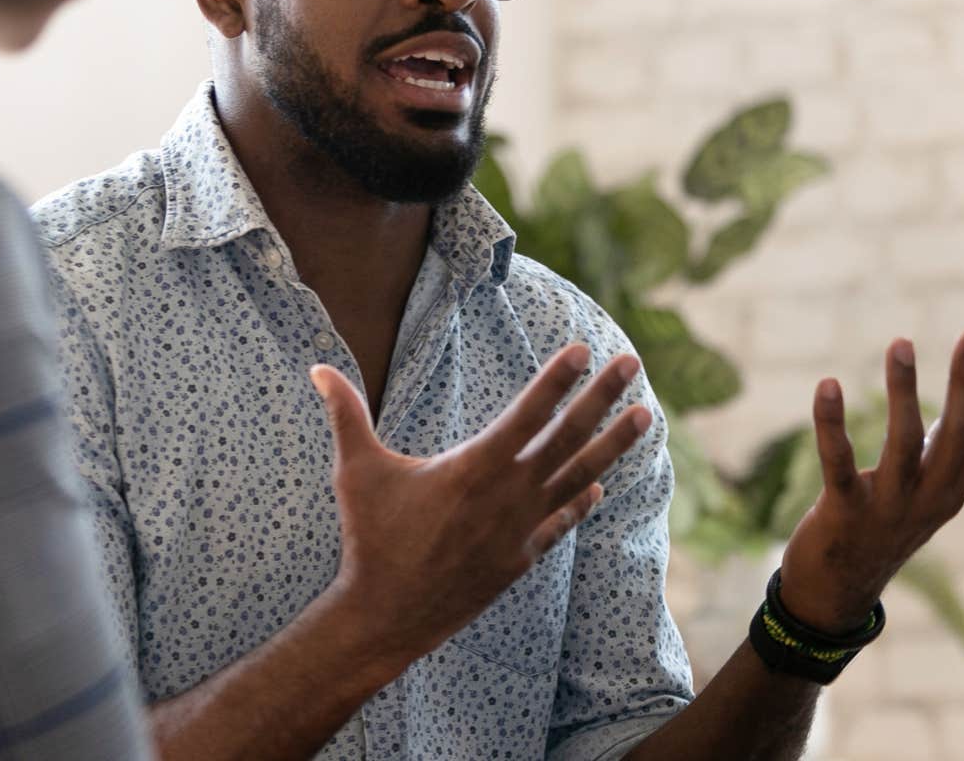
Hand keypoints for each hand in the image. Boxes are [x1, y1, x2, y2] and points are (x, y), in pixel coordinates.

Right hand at [308, 344, 651, 660]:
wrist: (387, 615)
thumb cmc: (370, 538)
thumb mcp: (357, 470)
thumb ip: (346, 414)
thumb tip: (317, 367)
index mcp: (476, 466)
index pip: (528, 412)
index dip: (558, 378)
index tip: (585, 349)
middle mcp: (509, 494)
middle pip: (568, 436)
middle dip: (603, 396)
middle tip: (632, 362)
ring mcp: (520, 529)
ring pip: (579, 477)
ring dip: (614, 445)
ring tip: (646, 415)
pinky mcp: (519, 559)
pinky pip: (560, 522)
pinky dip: (581, 501)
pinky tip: (597, 487)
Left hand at [778, 330, 963, 632]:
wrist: (836, 594)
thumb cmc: (879, 531)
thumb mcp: (921, 497)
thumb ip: (940, 457)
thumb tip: (958, 406)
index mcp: (950, 494)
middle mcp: (928, 502)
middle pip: (955, 437)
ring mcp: (888, 509)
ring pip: (903, 444)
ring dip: (903, 390)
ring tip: (901, 342)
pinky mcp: (844, 513)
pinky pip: (839, 463)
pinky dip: (832, 423)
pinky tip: (827, 384)